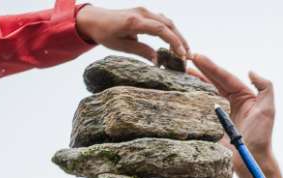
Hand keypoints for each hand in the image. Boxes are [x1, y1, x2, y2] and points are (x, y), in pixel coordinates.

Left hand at [74, 6, 189, 64]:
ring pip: (168, 22)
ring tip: (184, 51)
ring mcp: (144, 11)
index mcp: (134, 22)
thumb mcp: (120, 46)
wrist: (94, 19)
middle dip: (181, 40)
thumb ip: (141, 51)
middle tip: (188, 56)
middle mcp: (141, 13)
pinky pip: (162, 20)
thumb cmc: (104, 33)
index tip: (182, 55)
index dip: (174, 42)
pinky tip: (175, 42)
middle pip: (169, 25)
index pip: (160, 30)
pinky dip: (171, 31)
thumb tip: (159, 61)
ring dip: (178, 36)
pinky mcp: (145, 12)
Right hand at [189, 54, 282, 177]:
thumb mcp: (268, 109)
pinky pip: (199, 108)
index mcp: (243, 96)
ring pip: (205, 91)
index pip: (225, 77)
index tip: (197, 57)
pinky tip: (180, 90)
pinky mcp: (211, 123)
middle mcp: (231, 101)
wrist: (250, 159)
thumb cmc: (261, 136)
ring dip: (194, 81)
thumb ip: (265, 87)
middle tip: (184, 58)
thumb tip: (250, 71)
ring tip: (180, 70)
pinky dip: (191, 98)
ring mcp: (220, 112)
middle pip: (213, 81)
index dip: (211, 67)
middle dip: (200, 69)